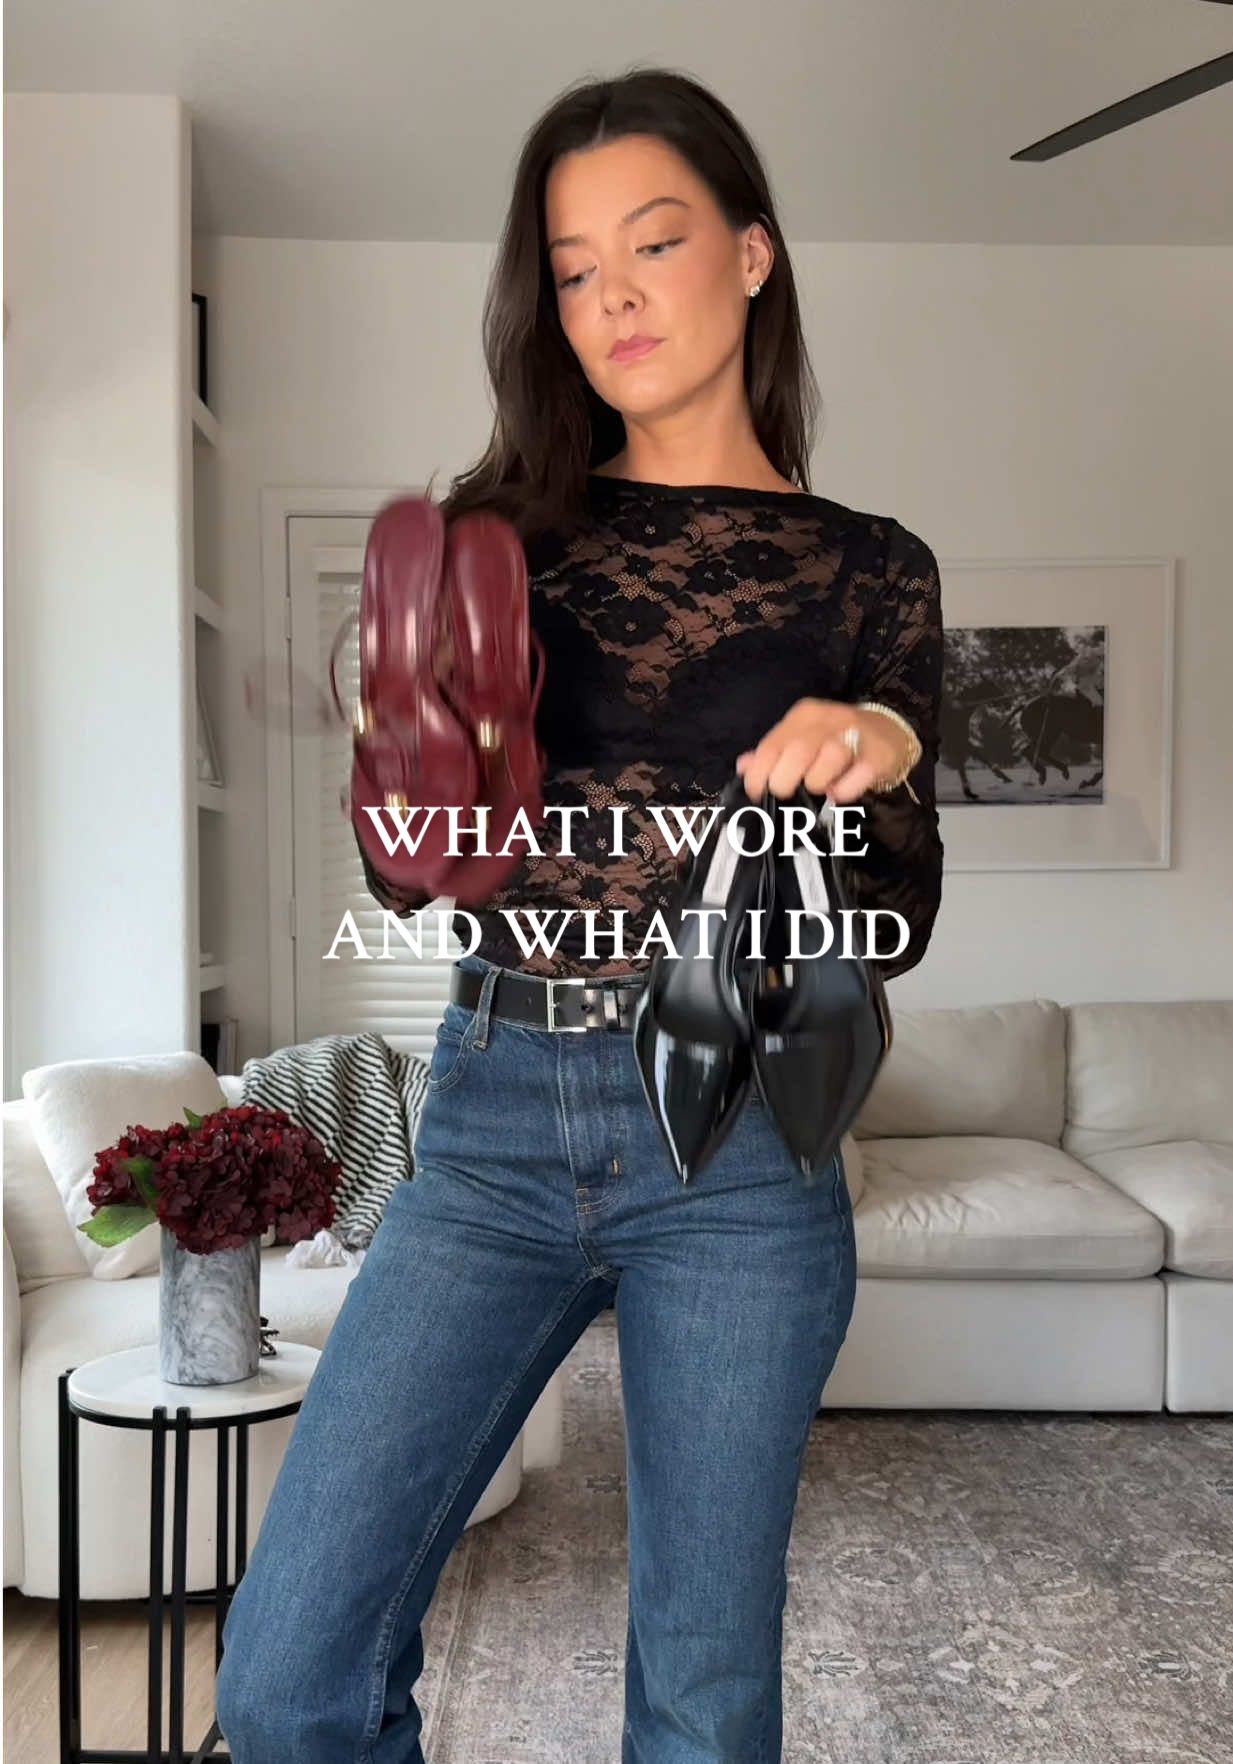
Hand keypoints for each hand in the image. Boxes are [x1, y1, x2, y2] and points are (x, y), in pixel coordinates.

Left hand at [735, 698, 909, 803]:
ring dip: (817, 782)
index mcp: (805, 715)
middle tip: (786, 794)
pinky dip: (844, 790)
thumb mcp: (803, 739)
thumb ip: (773, 752)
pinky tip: (839, 791)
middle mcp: (830, 719)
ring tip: (819, 787)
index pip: (772, 744)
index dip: (759, 773)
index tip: (756, 793)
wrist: (890, 732)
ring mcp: (856, 735)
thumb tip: (743, 766)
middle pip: (798, 751)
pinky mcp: (878, 755)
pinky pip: (856, 777)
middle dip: (785, 780)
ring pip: (829, 759)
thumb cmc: (836, 740)